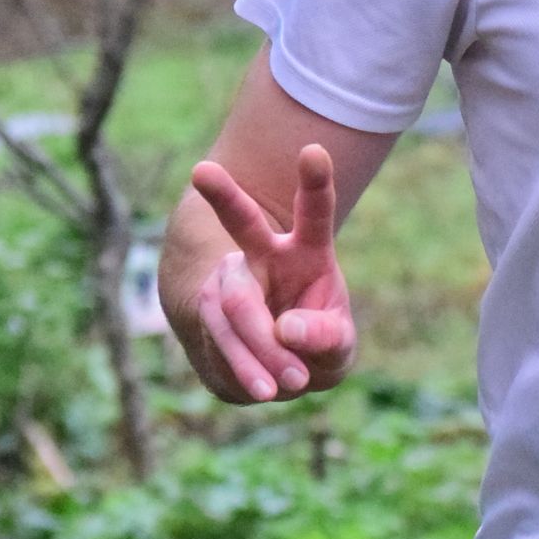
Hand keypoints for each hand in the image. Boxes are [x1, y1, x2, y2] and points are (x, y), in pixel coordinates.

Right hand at [187, 148, 356, 403]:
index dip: (316, 183)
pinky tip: (264, 388)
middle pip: (244, 223)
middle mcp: (263, 257)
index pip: (315, 214)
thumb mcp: (338, 347)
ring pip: (232, 298)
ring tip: (287, 384)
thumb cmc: (317, 346)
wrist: (272, 371)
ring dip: (258, 344)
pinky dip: (244, 368)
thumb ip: (326, 338)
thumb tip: (287, 330)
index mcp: (307, 253)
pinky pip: (219, 337)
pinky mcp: (210, 318)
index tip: (314, 149)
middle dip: (223, 193)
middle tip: (201, 169)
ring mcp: (230, 283)